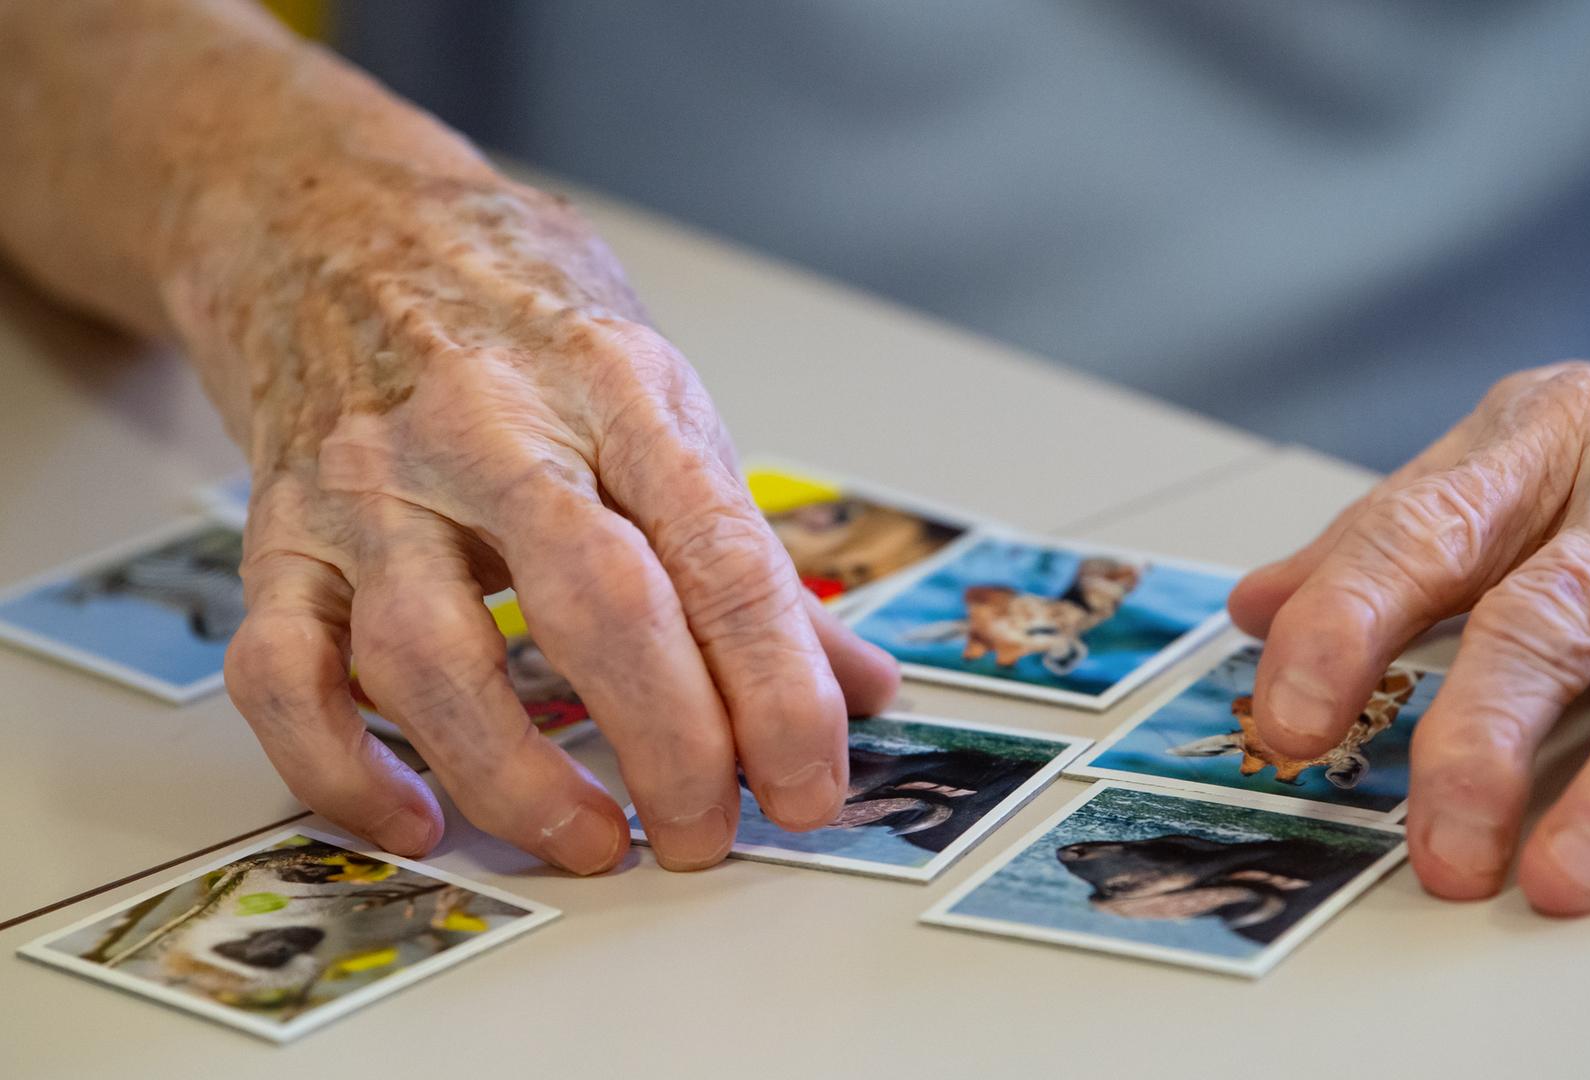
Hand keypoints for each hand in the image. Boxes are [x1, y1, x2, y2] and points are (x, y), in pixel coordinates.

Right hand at [192, 163, 898, 872]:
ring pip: (430, 657)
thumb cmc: (516, 318)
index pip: (721, 556)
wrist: (333, 225)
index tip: (809, 785)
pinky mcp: (277, 536)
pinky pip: (283, 674)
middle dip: (671, 743)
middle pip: (596, 606)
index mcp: (616, 390)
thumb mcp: (656, 399)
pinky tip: (418, 818)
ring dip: (518, 777)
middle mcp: (489, 432)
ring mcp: (370, 486)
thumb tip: (858, 684)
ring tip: (594, 842)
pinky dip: (342, 768)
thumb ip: (746, 550)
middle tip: (708, 834)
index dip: (778, 689)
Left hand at [1228, 289, 1589, 912]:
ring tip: (1558, 878)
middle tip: (1437, 841)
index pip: (1424, 531)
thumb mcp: (1524, 445)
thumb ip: (1392, 533)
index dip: (1344, 626)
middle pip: (1556, 614)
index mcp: (1552, 437)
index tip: (1286, 719)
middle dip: (1484, 735)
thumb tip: (1257, 610)